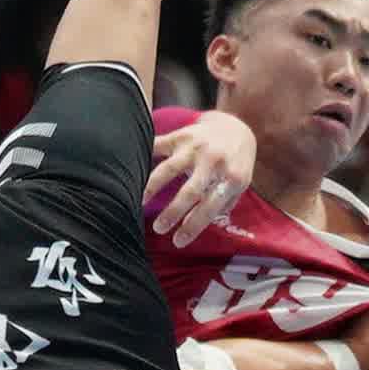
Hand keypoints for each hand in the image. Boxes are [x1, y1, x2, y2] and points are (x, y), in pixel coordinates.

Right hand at [145, 109, 257, 243]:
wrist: (236, 128)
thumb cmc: (235, 164)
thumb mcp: (239, 186)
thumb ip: (222, 205)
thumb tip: (198, 226)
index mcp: (231, 178)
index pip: (210, 207)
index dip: (193, 226)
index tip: (178, 241)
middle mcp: (213, 162)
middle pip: (189, 192)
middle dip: (172, 213)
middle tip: (158, 229)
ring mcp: (195, 147)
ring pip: (169, 169)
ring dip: (152, 188)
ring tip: (140, 203)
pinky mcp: (181, 136)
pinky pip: (158, 146)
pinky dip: (143, 156)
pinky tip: (128, 169)